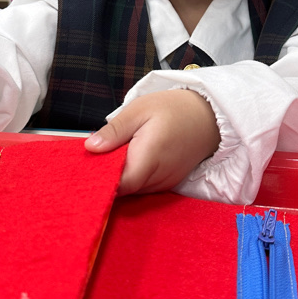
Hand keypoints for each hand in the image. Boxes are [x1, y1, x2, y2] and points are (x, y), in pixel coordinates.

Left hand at [84, 89, 219, 194]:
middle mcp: (159, 176)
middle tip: (96, 158)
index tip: (87, 168)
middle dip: (108, 178)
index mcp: (149, 157)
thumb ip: (115, 131)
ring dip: (122, 177)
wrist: (210, 115)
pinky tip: (130, 160)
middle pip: (125, 189)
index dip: (101, 180)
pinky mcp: (170, 183)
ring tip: (115, 155)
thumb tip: (90, 147)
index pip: (119, 185)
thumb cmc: (174, 109)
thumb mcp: (139, 109)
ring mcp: (166, 182)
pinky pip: (145, 187)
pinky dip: (134, 177)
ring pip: (134, 190)